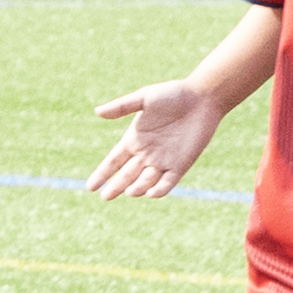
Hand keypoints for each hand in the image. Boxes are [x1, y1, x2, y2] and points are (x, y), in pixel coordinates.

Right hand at [84, 73, 219, 199]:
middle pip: (126, 175)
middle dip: (116, 186)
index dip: (102, 174)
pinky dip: (159, 189)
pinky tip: (150, 193)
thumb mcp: (144, 98)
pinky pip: (167, 182)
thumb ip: (121, 106)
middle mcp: (146, 153)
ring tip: (129, 191)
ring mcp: (163, 161)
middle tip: (105, 197)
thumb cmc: (173, 95)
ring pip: (146, 181)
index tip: (90, 187)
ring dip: (137, 188)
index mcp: (134, 139)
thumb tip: (97, 112)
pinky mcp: (181, 165)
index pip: (113, 162)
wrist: (202, 99)